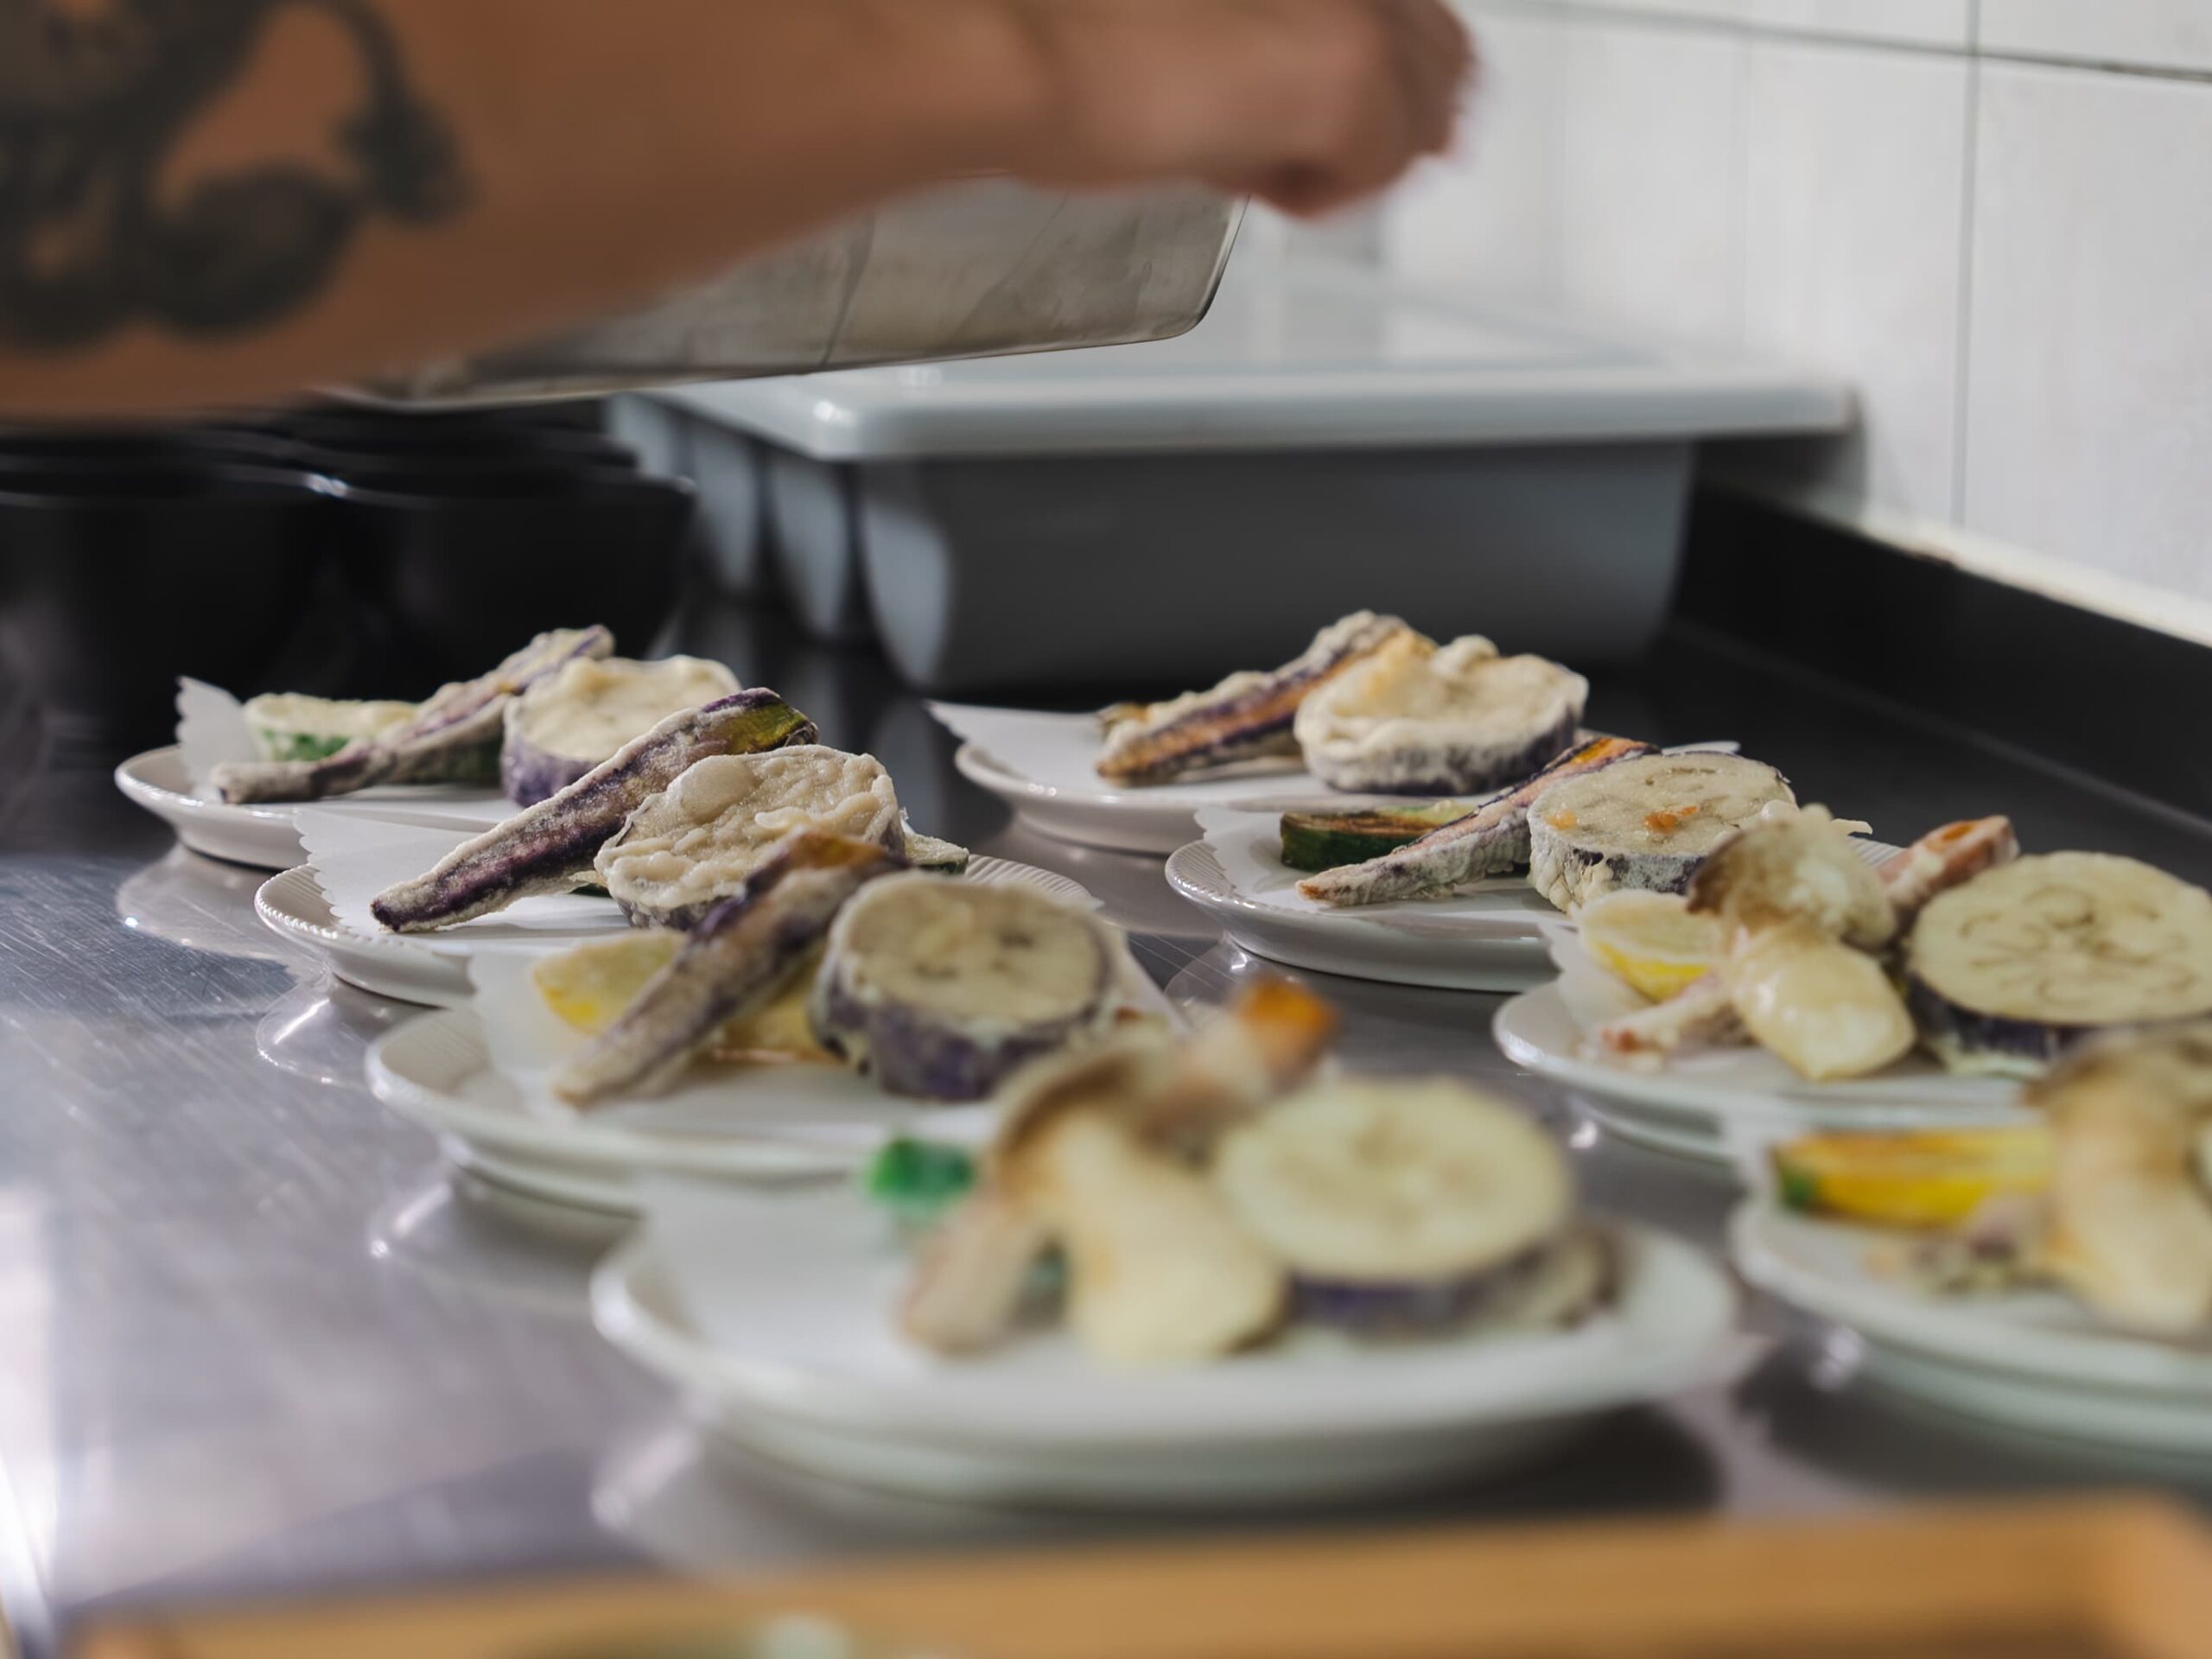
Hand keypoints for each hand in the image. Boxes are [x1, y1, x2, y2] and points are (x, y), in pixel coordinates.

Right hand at [1002, 0, 1473, 216]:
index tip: (1330, 122)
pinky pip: (1375, 173)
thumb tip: (1355, 113)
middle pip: (1442, 60)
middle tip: (1290, 155)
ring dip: (1343, 160)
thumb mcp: (1210, 25)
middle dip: (1383, 124)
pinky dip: (1310, 195)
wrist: (1027, 57)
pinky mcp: (1352, 75)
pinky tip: (1234, 172)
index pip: (1413, 13)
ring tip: (1242, 155)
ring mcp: (1363, 7)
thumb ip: (1288, 46)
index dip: (1384, 77)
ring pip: (1419, 122)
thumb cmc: (1077, 38)